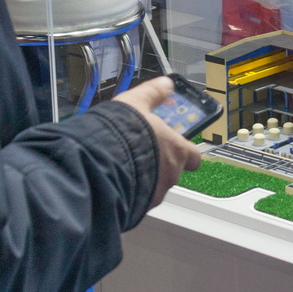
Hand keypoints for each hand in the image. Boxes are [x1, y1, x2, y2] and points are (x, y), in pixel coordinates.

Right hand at [111, 76, 202, 209]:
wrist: (98, 164)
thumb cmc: (123, 133)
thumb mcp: (136, 103)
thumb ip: (153, 94)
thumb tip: (166, 83)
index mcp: (177, 150)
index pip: (194, 156)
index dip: (185, 152)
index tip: (175, 146)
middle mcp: (171, 175)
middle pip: (172, 171)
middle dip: (158, 165)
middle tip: (140, 153)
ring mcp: (155, 194)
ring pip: (154, 187)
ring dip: (143, 180)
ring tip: (123, 166)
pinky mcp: (137, 207)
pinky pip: (136, 200)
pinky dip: (129, 192)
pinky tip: (113, 181)